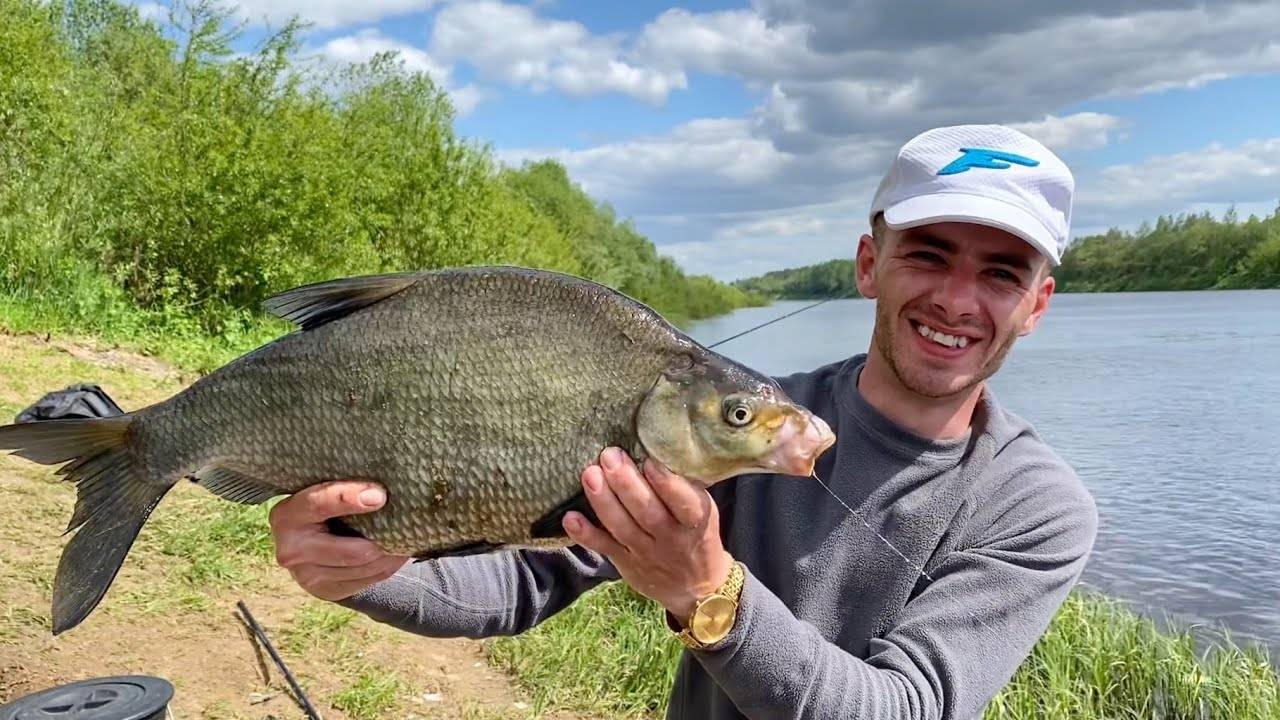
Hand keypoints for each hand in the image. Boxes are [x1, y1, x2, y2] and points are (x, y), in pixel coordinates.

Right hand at [268, 481, 410, 600]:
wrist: (305, 541)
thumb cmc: (323, 505)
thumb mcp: (323, 490)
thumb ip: (343, 487)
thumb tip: (382, 490)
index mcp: (287, 515)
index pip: (319, 504)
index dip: (350, 499)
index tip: (381, 496)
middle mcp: (291, 550)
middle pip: (352, 550)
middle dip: (385, 538)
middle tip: (411, 524)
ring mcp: (306, 576)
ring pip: (363, 567)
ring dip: (391, 554)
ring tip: (409, 537)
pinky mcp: (325, 591)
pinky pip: (366, 580)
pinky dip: (387, 566)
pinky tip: (397, 553)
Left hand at [563, 447, 731, 621]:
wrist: (696, 587)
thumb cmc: (697, 534)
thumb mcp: (704, 511)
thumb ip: (683, 486)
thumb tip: (657, 447)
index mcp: (695, 521)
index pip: (684, 502)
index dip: (667, 483)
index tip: (649, 460)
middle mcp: (670, 538)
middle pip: (647, 512)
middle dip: (626, 483)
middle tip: (610, 455)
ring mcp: (646, 553)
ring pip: (623, 527)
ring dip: (604, 501)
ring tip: (590, 473)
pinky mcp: (625, 563)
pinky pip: (604, 548)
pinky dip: (586, 534)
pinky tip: (570, 517)